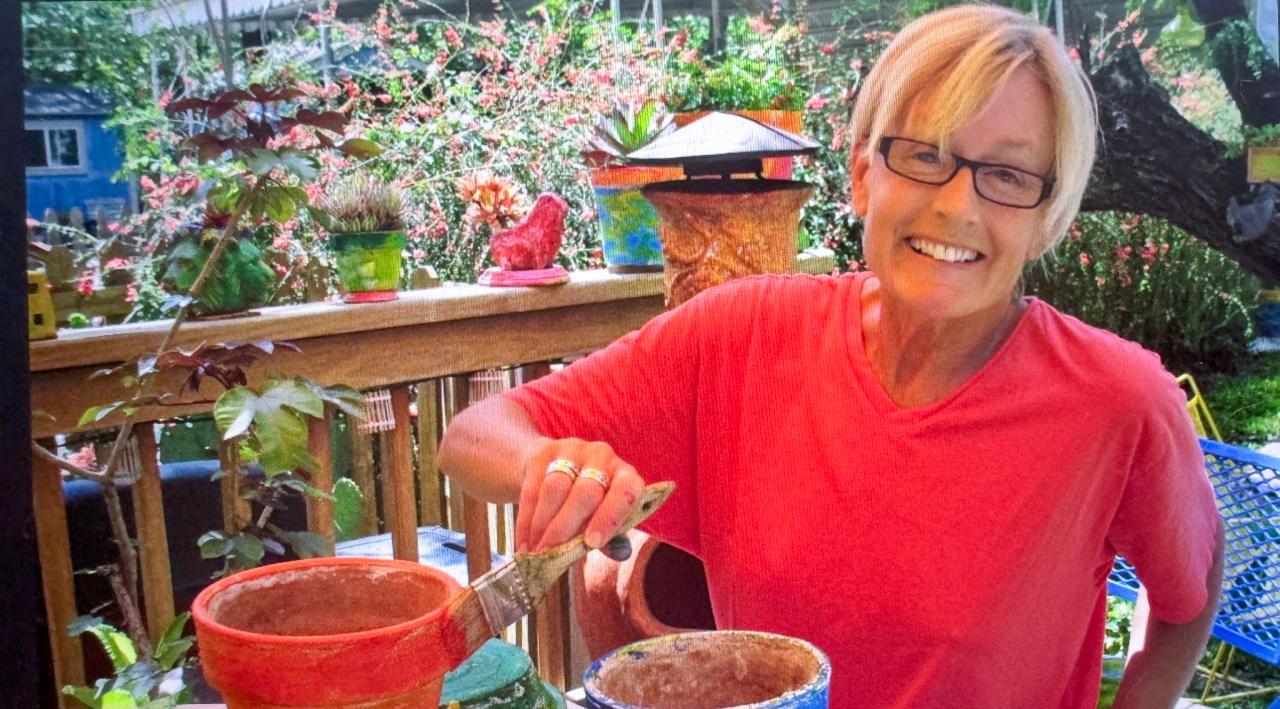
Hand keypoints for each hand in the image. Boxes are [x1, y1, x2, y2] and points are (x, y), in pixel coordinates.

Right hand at [515, 437, 645, 559]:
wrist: (560, 470)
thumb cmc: (590, 504)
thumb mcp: (605, 518)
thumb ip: (612, 537)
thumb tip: (619, 554)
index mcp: (625, 475)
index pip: (625, 492)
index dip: (610, 517)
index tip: (591, 544)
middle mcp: (603, 456)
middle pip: (585, 492)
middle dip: (564, 528)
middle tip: (548, 553)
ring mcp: (574, 449)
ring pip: (555, 488)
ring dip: (542, 524)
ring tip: (534, 550)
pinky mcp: (545, 450)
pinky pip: (533, 487)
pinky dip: (527, 518)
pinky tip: (524, 540)